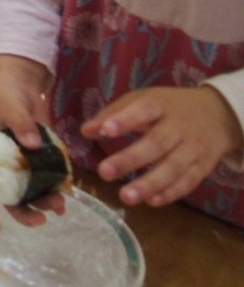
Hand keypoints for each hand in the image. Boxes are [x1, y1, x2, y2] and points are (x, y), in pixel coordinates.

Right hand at [0, 54, 61, 229]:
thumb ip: (21, 125)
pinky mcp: (40, 156)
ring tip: (62, 205)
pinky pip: (48, 176)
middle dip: (27, 212)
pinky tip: (69, 191)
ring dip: (45, 201)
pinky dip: (57, 185)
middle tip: (46, 218)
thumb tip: (32, 145)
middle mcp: (5, 163)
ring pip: (31, 190)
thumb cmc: (5, 94)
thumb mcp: (9, 106)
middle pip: (12, 196)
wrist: (20, 81)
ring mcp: (23, 161)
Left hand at [80, 85, 243, 208]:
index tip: (106, 131)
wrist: (217, 115)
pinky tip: (151, 201)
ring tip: (125, 196)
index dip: (125, 120)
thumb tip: (86, 131)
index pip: (144, 110)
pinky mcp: (204, 166)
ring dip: (149, 184)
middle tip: (104, 172)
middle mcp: (179, 126)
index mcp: (160, 104)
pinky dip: (170, 193)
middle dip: (130, 159)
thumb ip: (113, 114)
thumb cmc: (167, 107)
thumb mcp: (142, 100)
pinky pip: (188, 182)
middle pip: (156, 143)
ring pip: (173, 167)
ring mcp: (194, 147)